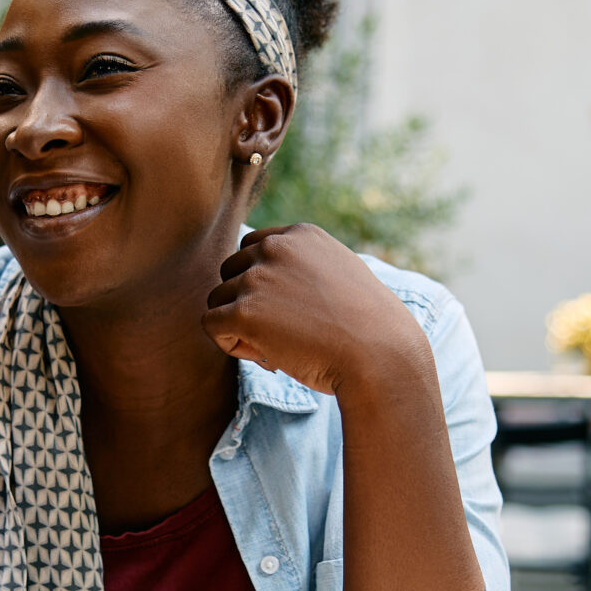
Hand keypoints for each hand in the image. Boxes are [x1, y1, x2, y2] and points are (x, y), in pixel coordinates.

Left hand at [202, 225, 430, 398]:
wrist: (379, 356)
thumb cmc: (367, 329)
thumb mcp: (341, 277)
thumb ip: (306, 268)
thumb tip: (271, 288)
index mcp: (301, 234)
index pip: (253, 249)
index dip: (262, 284)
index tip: (291, 310)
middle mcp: (276, 247)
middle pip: (230, 273)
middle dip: (247, 303)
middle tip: (284, 332)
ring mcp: (257, 278)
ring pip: (218, 300)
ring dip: (239, 327)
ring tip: (279, 345)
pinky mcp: (244, 311)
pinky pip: (211, 325)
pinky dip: (229, 344)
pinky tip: (266, 354)